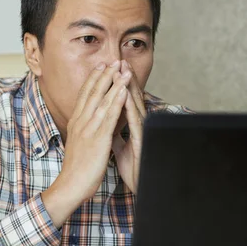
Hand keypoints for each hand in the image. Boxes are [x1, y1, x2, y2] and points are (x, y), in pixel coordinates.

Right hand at [42, 60, 130, 226]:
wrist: (70, 185)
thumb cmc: (77, 169)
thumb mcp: (81, 144)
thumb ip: (88, 131)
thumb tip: (96, 123)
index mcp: (76, 123)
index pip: (84, 96)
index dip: (93, 79)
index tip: (101, 66)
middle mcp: (81, 122)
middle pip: (93, 93)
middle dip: (104, 75)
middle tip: (113, 60)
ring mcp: (89, 129)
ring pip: (102, 100)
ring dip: (114, 83)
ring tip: (122, 68)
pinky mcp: (98, 139)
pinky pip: (109, 116)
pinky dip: (117, 101)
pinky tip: (124, 90)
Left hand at [112, 60, 145, 193]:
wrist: (139, 185)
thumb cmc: (131, 166)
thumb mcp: (118, 146)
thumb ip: (113, 132)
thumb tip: (105, 122)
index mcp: (130, 125)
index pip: (123, 100)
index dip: (117, 85)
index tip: (110, 69)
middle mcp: (137, 125)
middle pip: (130, 98)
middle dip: (125, 79)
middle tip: (120, 60)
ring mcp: (141, 132)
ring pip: (135, 105)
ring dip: (130, 87)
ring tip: (124, 71)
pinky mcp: (142, 141)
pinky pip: (136, 122)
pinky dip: (131, 109)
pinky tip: (126, 98)